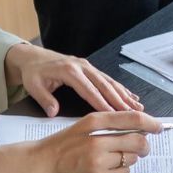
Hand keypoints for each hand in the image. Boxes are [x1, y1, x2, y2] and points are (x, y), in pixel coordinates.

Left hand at [5, 42, 143, 117]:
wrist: (33, 57)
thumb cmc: (34, 73)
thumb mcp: (34, 86)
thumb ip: (44, 99)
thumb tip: (53, 112)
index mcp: (69, 71)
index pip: (89, 90)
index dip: (102, 103)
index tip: (114, 115)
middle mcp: (82, 67)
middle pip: (104, 85)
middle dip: (120, 100)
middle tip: (133, 114)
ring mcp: (88, 66)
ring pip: (110, 82)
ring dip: (124, 94)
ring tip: (138, 107)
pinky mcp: (90, 68)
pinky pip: (108, 79)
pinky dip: (121, 88)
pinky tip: (131, 97)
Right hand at [34, 110, 163, 172]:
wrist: (41, 164)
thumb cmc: (63, 144)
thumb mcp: (84, 125)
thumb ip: (109, 123)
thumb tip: (139, 127)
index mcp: (94, 121)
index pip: (132, 120)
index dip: (151, 123)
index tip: (159, 127)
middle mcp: (97, 140)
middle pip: (138, 141)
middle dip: (145, 145)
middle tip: (142, 148)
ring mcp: (98, 161)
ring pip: (131, 159)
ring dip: (130, 158)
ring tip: (114, 158)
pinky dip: (121, 171)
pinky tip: (107, 169)